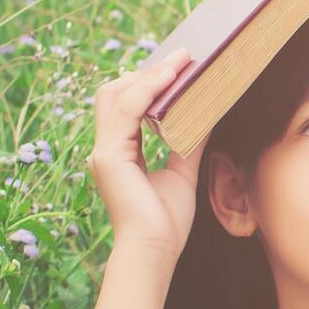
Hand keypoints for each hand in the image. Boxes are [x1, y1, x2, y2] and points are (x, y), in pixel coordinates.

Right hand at [87, 49, 206, 263]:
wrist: (156, 249)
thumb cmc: (167, 220)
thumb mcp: (183, 171)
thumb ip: (188, 142)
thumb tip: (205, 115)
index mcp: (118, 152)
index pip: (125, 106)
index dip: (147, 83)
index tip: (177, 68)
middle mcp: (106, 148)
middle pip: (114, 93)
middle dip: (146, 73)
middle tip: (181, 59)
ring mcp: (103, 151)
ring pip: (116, 95)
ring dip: (149, 76)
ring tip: (179, 63)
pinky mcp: (109, 157)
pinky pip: (126, 111)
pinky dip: (147, 91)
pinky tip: (169, 80)